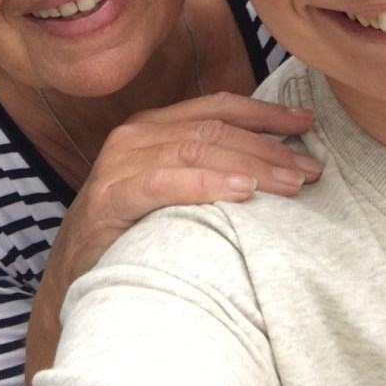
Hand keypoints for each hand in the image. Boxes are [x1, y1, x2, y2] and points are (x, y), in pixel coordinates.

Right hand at [20, 93, 319, 385]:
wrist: (74, 279)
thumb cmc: (133, 233)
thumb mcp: (173, 189)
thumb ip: (208, 166)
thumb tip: (276, 162)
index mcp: (154, 125)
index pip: (218, 106)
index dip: (265, 112)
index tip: (307, 121)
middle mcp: (136, 134)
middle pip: (214, 128)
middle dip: (269, 146)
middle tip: (311, 169)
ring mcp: (120, 163)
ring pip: (196, 149)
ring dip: (251, 164)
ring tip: (290, 183)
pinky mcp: (110, 197)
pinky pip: (164, 182)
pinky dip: (207, 183)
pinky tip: (241, 192)